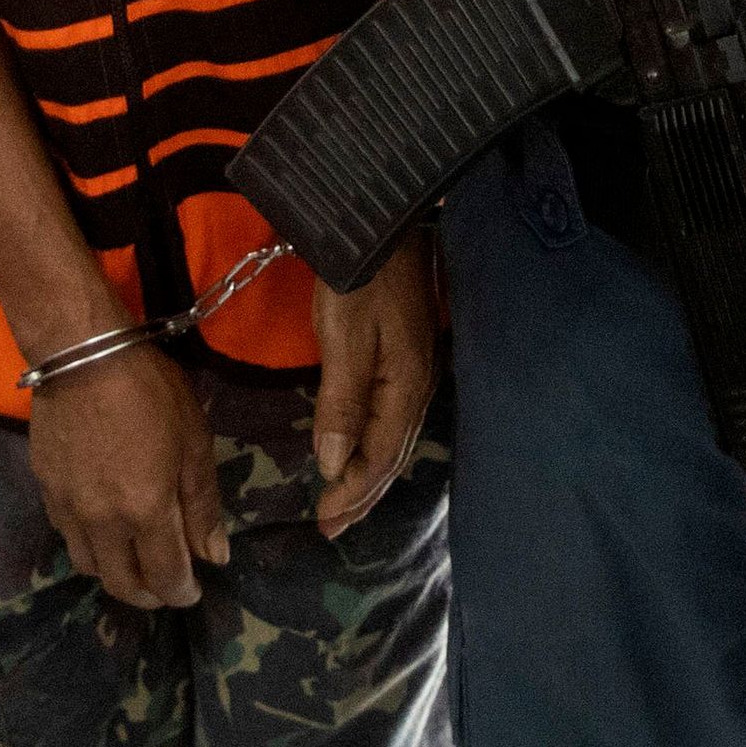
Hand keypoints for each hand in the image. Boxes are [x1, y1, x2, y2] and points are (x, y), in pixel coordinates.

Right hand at [27, 341, 227, 613]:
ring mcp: (68, 508)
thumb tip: (214, 557)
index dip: (181, 592)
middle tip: (164, 586)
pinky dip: (89, 544)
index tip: (193, 591)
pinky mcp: (45, 489)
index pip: (164, 577)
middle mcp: (102, 522)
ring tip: (133, 561)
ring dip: (114, 573)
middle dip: (147, 595)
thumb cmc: (150, 391)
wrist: (82, 355)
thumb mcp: (194, 442)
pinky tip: (101, 527)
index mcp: (145, 511)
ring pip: (88, 565)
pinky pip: (66, 535)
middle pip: (121, 584)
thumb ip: (202, 505)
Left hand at [311, 234, 438, 537]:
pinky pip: (394, 415)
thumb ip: (342, 404)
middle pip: (393, 454)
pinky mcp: (408, 351)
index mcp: (407, 386)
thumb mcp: (345, 337)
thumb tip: (334, 466)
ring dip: (369, 473)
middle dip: (364, 495)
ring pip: (394, 436)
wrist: (383, 218)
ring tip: (346, 501)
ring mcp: (417, 367)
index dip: (354, 494)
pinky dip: (375, 443)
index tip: (325, 523)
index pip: (381, 457)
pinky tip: (362, 447)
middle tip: (334, 528)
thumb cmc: (359, 276)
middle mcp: (419, 384)